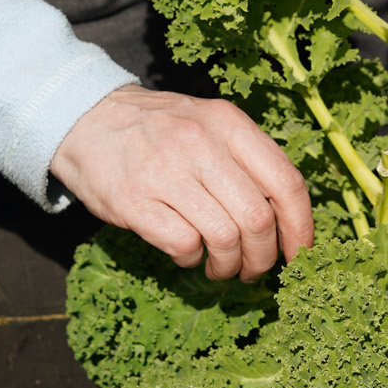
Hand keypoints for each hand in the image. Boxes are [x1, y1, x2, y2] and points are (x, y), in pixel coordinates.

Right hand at [49, 86, 313, 281]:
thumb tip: (287, 217)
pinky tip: (187, 253)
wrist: (87, 118)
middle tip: (254, 268)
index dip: (300, 227)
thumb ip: (246, 158)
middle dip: (263, 257)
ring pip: (225, 237)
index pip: (286, 182)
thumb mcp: (208, 123)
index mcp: (228, 123)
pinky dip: (192, 259)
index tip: (298, 254)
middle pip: (258, 219)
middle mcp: (201, 144)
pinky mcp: (133, 201)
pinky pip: (183, 245)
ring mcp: (165, 172)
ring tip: (221, 266)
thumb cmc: (160, 129)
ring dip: (229, 265)